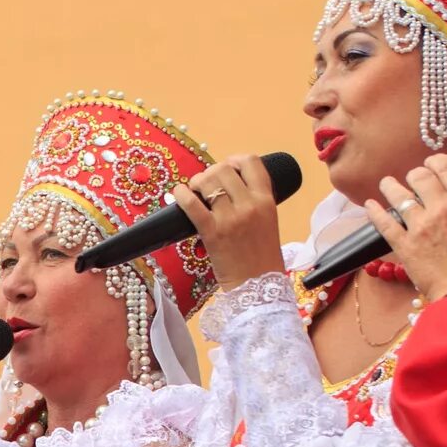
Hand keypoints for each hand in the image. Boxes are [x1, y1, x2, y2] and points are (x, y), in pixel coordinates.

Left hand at [169, 154, 289, 286]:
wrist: (258, 286)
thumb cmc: (261, 255)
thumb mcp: (268, 220)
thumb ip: (254, 201)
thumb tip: (229, 186)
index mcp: (267, 199)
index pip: (251, 162)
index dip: (235, 160)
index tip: (227, 167)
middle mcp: (250, 204)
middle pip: (224, 169)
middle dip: (210, 173)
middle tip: (205, 186)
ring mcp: (231, 218)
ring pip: (207, 182)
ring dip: (196, 182)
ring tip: (194, 192)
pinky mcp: (212, 232)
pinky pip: (192, 205)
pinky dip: (181, 195)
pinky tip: (178, 194)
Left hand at [358, 153, 446, 304]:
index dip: (436, 161)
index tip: (431, 163)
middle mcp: (441, 207)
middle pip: (420, 176)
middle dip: (415, 174)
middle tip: (413, 178)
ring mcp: (420, 225)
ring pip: (398, 194)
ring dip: (390, 186)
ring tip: (387, 184)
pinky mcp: (403, 244)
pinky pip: (384, 222)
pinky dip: (374, 212)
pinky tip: (369, 205)